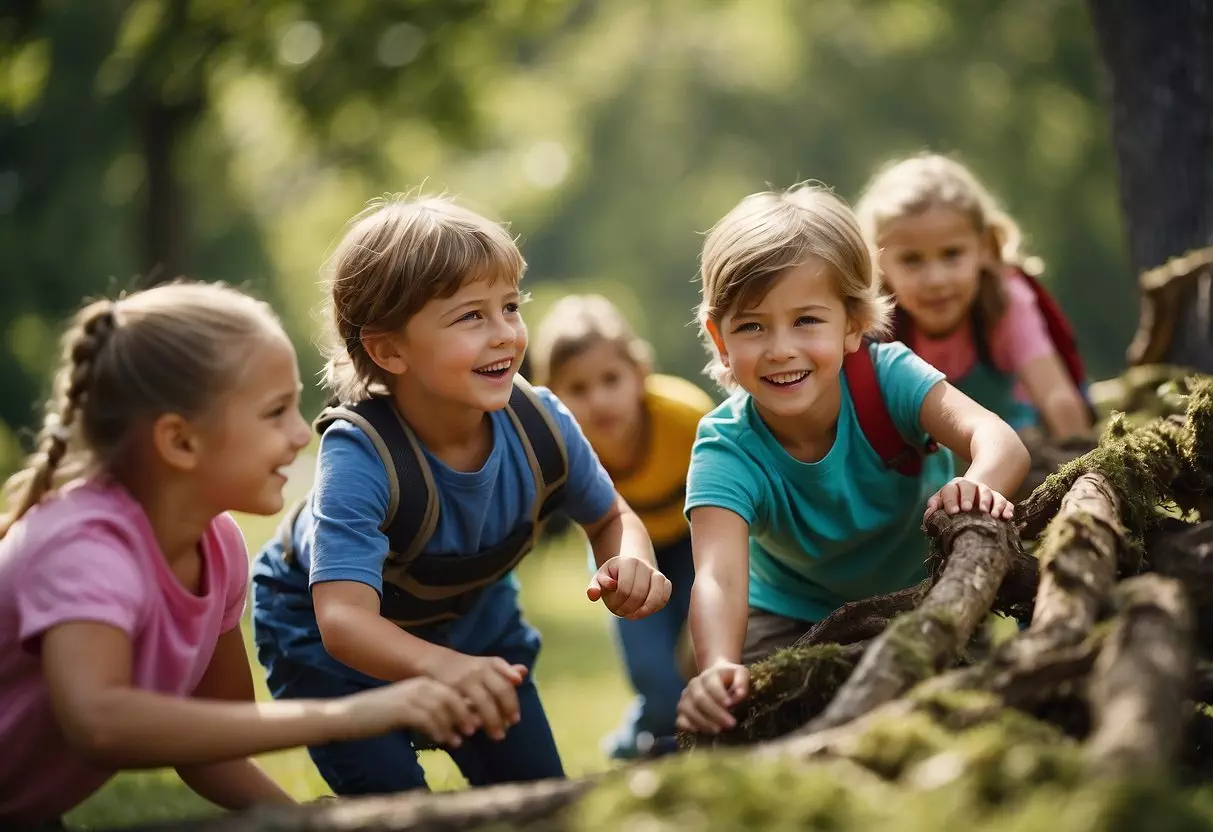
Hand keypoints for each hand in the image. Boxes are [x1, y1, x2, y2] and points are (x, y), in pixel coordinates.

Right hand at [338, 677, 476, 747]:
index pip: (453, 690)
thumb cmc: (381, 715)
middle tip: (473, 730)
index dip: (467, 706)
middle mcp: (419, 686)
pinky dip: (437, 731)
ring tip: (457, 740)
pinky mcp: (402, 709)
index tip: (477, 722)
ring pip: (442, 709)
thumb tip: (460, 722)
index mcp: (422, 683)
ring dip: (452, 725)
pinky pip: (427, 719)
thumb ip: (432, 712)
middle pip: (452, 697)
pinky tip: (441, 741)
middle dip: (465, 714)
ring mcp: (410, 696)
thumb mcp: (409, 710)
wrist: (351, 715)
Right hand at [422, 651, 526, 740]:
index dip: (512, 703)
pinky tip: (472, 730)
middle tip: (505, 732)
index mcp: (490, 665)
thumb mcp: (487, 666)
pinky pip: (463, 706)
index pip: (506, 685)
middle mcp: (479, 670)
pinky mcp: (449, 688)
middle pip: (498, 692)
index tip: (515, 719)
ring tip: (495, 735)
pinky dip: (469, 719)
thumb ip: (505, 671)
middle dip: (504, 712)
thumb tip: (523, 673)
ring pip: (482, 701)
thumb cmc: (468, 668)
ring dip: (490, 720)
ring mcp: (464, 679)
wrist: (436, 661)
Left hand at [586, 556, 671, 619]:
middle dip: (628, 608)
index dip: (617, 603)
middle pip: (638, 594)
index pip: (624, 589)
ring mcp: (656, 573)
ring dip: (643, 611)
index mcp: (627, 562)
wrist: (630, 565)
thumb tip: (594, 594)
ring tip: (632, 615)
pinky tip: (644, 611)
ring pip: (655, 597)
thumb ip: (594, 587)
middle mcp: (644, 565)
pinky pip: (664, 598)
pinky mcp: (664, 582)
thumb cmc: (613, 576)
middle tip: (620, 613)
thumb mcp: (600, 578)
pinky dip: (655, 608)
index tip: (613, 608)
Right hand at [675, 660, 749, 734]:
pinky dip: (687, 726)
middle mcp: (694, 685)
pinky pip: (680, 720)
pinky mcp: (682, 711)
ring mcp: (686, 698)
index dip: (719, 695)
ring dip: (703, 722)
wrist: (715, 677)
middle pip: (699, 698)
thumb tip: (740, 694)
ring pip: (688, 710)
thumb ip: (742, 681)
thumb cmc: (730, 679)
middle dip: (715, 713)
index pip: (711, 684)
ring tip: (718, 730)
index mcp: (709, 675)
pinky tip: (698, 732)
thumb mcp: (740, 674)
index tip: (730, 705)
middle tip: (731, 724)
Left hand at [924, 476, 1013, 521]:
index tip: (953, 511)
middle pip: (969, 487)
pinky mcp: (999, 499)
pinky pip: (1004, 501)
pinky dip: (1006, 508)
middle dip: (968, 498)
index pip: (950, 490)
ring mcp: (986, 492)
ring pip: (988, 492)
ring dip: (988, 502)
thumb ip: (934, 507)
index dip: (951, 500)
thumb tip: (929, 513)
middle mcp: (970, 487)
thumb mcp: (942, 503)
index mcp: (954, 487)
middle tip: (968, 509)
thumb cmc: (953, 504)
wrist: (974, 496)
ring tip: (988, 514)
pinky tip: (1006, 517)